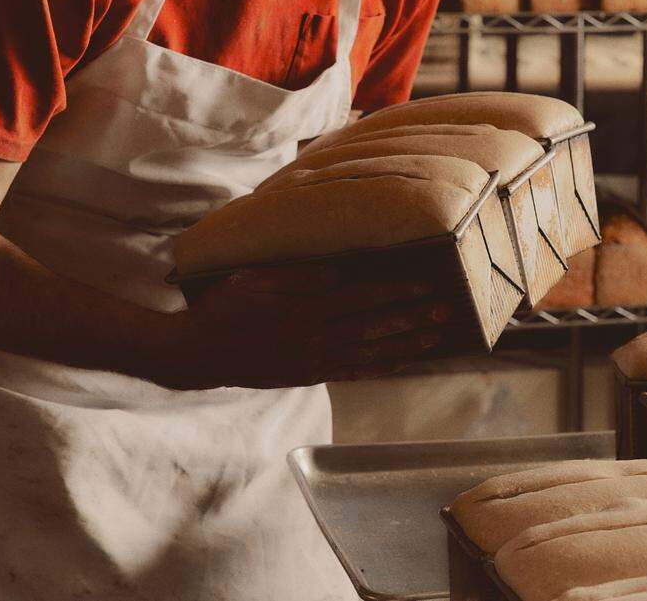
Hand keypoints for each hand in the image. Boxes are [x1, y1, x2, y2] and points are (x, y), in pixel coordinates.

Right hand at [158, 263, 451, 389]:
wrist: (200, 352)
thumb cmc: (227, 306)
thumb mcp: (255, 278)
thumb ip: (298, 275)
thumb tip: (341, 272)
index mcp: (305, 307)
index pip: (362, 297)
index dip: (397, 291)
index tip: (426, 285)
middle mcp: (315, 335)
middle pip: (375, 325)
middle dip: (413, 318)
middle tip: (446, 311)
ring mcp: (314, 359)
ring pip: (371, 351)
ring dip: (406, 344)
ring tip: (436, 337)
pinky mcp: (310, 374)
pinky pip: (354, 372)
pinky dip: (381, 367)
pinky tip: (403, 362)